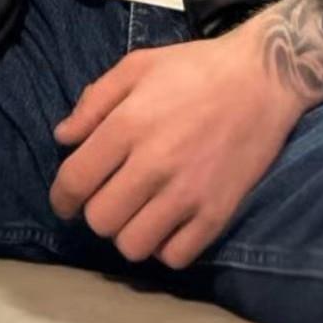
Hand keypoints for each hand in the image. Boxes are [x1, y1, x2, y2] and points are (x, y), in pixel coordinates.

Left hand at [49, 0, 322, 269]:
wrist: (261, 79)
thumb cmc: (193, 68)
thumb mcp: (136, 66)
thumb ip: (94, 101)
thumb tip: (63, 138)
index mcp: (128, 125)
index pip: (75, 180)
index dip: (61, 198)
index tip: (65, 201)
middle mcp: (155, 165)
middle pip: (100, 220)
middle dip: (96, 212)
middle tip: (109, 197)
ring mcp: (188, 194)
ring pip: (133, 246)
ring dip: (128, 232)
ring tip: (137, 212)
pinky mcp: (218, 214)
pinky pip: (175, 257)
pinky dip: (164, 246)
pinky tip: (167, 223)